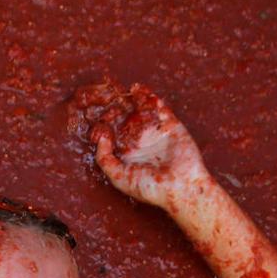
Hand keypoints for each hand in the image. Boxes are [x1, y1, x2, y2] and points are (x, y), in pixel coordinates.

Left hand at [72, 82, 208, 208]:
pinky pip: (158, 107)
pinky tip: (136, 89)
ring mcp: (155, 132)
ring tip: (119, 89)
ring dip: (130, 99)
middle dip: (115, 107)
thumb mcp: (119, 177)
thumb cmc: (150, 187)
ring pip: (140, 110)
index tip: (95, 115)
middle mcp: (140, 141)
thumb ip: (104, 159)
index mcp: (127, 154)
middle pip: (125, 118)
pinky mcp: (170, 125)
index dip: (103, 123)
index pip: (112, 133)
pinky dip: (148, 96)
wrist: (182, 187)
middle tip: (105, 94)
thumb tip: (100, 137)